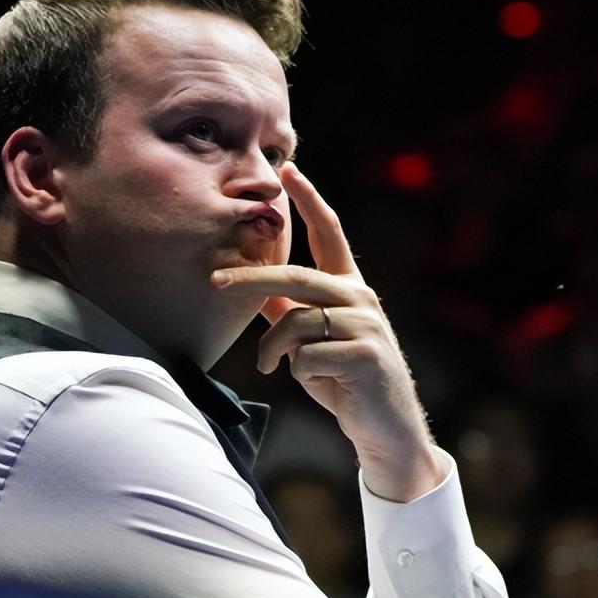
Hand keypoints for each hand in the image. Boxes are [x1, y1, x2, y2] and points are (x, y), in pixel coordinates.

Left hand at [211, 162, 443, 501]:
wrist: (383, 429)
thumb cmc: (344, 382)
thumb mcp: (313, 342)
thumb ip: (290, 313)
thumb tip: (256, 291)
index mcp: (349, 289)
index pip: (330, 234)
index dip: (311, 200)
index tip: (290, 169)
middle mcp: (360, 299)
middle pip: (295, 277)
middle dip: (250, 279)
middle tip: (214, 283)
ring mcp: (366, 326)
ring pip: (295, 323)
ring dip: (272, 350)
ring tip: (271, 369)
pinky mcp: (366, 356)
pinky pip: (306, 356)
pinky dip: (296, 373)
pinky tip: (318, 385)